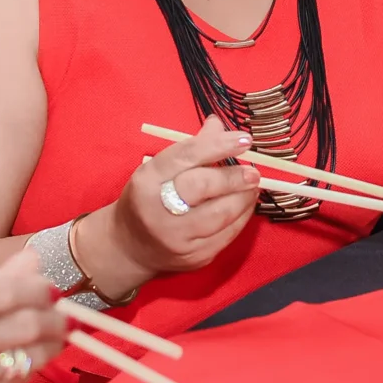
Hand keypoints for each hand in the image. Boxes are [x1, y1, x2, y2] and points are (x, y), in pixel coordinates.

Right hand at [0, 254, 66, 382]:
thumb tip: (32, 261)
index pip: (0, 293)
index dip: (36, 288)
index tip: (52, 288)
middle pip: (23, 326)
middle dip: (55, 318)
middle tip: (66, 314)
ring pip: (29, 356)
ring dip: (52, 343)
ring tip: (57, 334)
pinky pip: (19, 382)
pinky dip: (33, 366)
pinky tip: (31, 358)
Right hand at [99, 115, 263, 287]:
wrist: (128, 248)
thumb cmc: (147, 200)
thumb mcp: (158, 170)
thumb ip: (190, 149)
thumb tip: (219, 125)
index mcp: (147, 180)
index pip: (185, 156)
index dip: (218, 145)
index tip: (244, 139)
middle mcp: (158, 209)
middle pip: (203, 186)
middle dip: (234, 177)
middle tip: (254, 171)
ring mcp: (176, 237)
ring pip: (220, 214)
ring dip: (244, 197)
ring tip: (253, 186)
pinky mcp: (193, 257)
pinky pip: (227, 235)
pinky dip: (242, 217)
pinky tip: (245, 205)